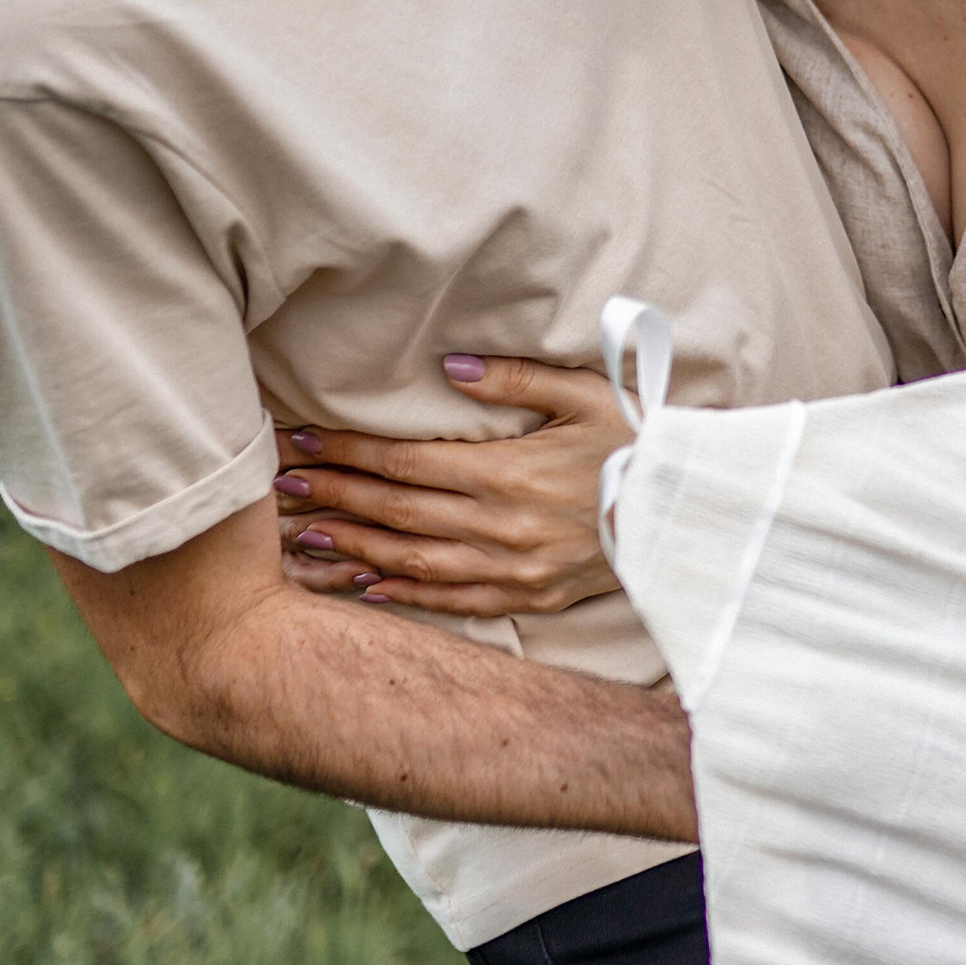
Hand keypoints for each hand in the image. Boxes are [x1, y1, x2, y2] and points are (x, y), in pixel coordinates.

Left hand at [271, 356, 627, 620]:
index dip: (348, 452)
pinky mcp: (528, 595)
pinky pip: (452, 601)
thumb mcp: (587, 394)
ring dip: (351, 549)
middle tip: (277, 489)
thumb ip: (515, 378)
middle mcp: (501, 525)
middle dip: (332, 497)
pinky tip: (364, 587)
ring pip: (411, 561)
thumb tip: (450, 364)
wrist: (688, 512)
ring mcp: (512, 567)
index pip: (406, 462)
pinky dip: (403, 595)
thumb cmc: (638, 442)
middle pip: (396, 510)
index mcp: (508, 471)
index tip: (301, 441)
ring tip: (301, 538)